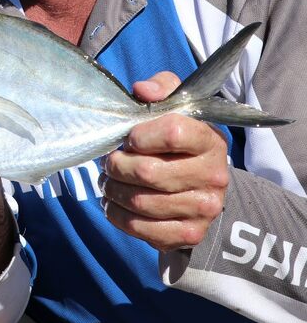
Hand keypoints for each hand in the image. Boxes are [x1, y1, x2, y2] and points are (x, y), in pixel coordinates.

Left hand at [102, 72, 229, 251]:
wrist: (203, 185)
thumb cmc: (179, 141)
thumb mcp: (176, 107)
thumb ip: (161, 88)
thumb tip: (143, 90)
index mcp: (210, 140)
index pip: (172, 132)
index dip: (139, 135)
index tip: (129, 138)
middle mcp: (213, 176)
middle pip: (148, 172)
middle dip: (117, 166)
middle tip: (110, 162)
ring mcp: (204, 208)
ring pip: (140, 201)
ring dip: (113, 190)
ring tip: (109, 181)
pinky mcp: (190, 233)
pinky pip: (141, 228)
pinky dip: (117, 215)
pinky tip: (114, 203)